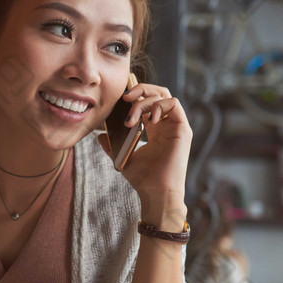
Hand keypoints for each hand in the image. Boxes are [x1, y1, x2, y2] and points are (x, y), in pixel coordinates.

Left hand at [99, 82, 191, 222]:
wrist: (156, 193)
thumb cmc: (143, 179)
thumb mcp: (123, 157)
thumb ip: (112, 145)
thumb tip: (99, 135)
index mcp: (155, 128)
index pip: (148, 100)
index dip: (137, 91)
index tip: (122, 92)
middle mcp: (166, 124)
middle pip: (158, 93)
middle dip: (141, 89)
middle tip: (125, 97)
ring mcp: (176, 126)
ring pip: (164, 95)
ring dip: (145, 101)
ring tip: (132, 118)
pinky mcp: (183, 129)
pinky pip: (174, 104)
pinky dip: (160, 105)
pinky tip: (150, 119)